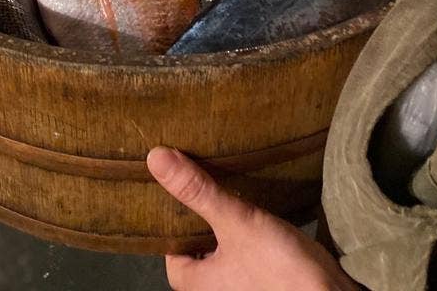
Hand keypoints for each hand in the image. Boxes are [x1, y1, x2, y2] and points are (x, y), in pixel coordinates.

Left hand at [147, 147, 356, 290]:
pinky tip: (259, 211)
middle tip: (205, 182)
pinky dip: (249, 233)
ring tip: (231, 189)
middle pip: (199, 251)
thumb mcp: (236, 222)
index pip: (172, 255)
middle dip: (203, 221)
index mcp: (200, 286)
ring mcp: (244, 286)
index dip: (173, 225)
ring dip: (228, 225)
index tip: (179, 194)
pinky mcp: (269, 281)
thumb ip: (198, 192)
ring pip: (226, 250)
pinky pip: (249, 254)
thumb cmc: (280, 270)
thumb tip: (156, 159)